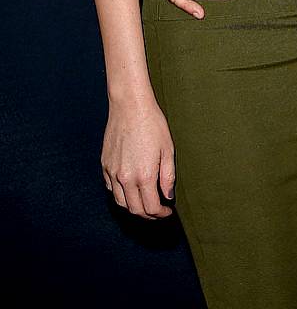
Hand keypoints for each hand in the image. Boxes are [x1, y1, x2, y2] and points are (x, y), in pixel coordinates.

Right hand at [102, 99, 175, 219]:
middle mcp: (125, 178)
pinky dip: (121, 195)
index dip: (161, 214)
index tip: (167, 211)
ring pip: (120, 202)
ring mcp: (112, 173)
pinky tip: (130, 189)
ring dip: (133, 207)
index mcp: (144, 175)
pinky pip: (111, 188)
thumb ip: (168, 176)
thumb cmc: (152, 124)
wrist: (130, 106)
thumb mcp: (168, 149)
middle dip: (148, 214)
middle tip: (158, 211)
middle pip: (135, 209)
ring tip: (145, 203)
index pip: (151, 207)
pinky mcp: (104, 165)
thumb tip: (168, 196)